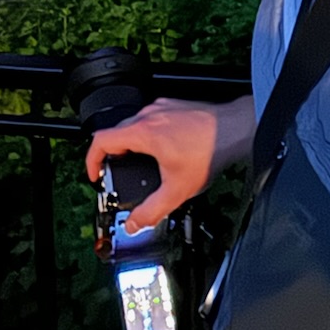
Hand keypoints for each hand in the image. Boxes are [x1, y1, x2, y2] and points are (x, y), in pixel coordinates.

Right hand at [85, 95, 256, 231]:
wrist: (237, 129)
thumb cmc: (211, 151)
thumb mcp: (177, 190)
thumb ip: (152, 210)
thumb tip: (134, 223)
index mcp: (143, 132)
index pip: (101, 141)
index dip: (92, 160)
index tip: (96, 174)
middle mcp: (149, 115)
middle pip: (116, 133)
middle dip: (113, 156)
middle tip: (117, 173)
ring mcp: (162, 107)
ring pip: (134, 125)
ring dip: (131, 145)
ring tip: (141, 164)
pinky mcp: (174, 106)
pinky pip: (151, 119)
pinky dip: (148, 135)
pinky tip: (164, 151)